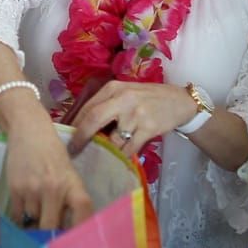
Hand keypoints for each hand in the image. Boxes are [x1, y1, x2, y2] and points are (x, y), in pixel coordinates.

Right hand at [4, 121, 92, 231]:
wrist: (29, 131)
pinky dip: (21, 218)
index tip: (76, 245)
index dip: (80, 231)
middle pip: (51, 227)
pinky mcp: (15, 189)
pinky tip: (24, 210)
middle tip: (49, 241)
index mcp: (73, 184)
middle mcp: (54, 188)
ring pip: (33, 223)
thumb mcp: (68, 174)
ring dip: (34, 224)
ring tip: (36, 214)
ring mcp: (32, 189)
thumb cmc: (52, 156)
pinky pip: (18, 216)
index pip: (83, 213)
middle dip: (50, 236)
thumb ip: (70, 199)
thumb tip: (66, 232)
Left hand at [69, 80, 198, 162]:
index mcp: (113, 88)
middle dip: (80, 138)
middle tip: (73, 152)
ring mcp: (136, 113)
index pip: (87, 108)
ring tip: (104, 157)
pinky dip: (123, 156)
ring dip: (107, 151)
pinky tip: (121, 158)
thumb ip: (106, 105)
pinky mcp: (148, 127)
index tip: (67, 139)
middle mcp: (123, 98)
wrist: (180, 102)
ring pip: (112, 139)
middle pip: (93, 119)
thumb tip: (81, 127)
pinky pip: (128, 148)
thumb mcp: (126, 94)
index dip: (75, 126)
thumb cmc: (148, 99)